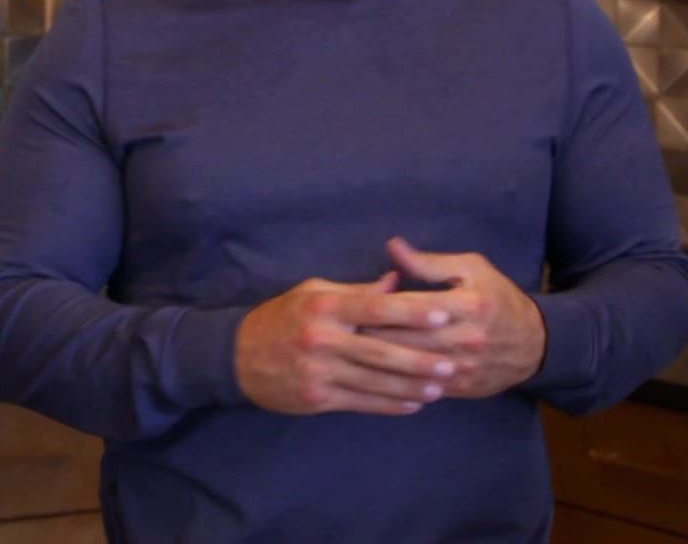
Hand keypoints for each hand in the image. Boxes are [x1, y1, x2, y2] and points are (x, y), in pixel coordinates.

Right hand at [234, 272, 458, 416]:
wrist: (236, 356)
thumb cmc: (281, 317)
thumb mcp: (313, 293)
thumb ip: (356, 291)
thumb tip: (395, 282)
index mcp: (324, 308)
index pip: (375, 309)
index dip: (411, 313)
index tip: (442, 314)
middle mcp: (322, 340)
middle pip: (380, 351)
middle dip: (420, 359)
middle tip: (452, 362)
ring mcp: (319, 372)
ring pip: (375, 382)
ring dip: (411, 386)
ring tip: (440, 387)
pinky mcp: (317, 398)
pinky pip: (361, 403)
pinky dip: (389, 405)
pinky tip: (412, 405)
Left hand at [361, 238, 547, 398]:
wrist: (535, 343)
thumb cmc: (498, 297)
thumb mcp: (471, 268)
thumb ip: (429, 263)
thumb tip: (392, 247)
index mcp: (467, 304)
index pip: (411, 307)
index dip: (376, 307)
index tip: (347, 306)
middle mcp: (465, 339)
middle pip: (405, 340)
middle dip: (368, 337)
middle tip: (336, 333)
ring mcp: (463, 368)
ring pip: (409, 368)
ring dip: (377, 363)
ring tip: (347, 355)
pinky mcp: (461, 388)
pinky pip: (421, 388)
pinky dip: (396, 383)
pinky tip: (372, 378)